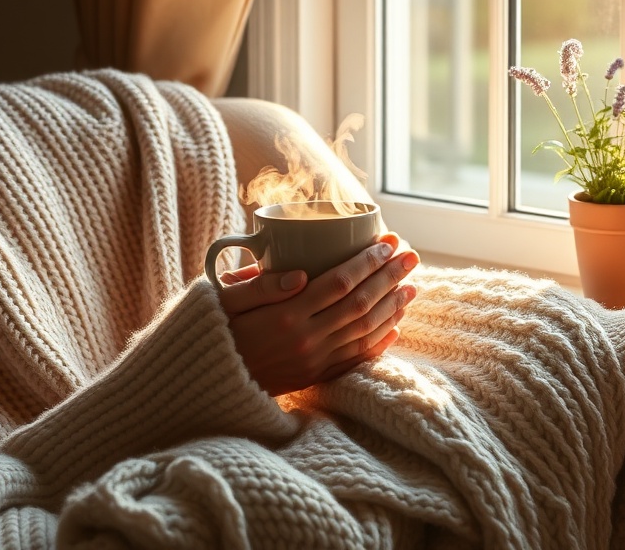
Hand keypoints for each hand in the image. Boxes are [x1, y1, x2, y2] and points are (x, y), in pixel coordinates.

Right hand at [216, 233, 418, 395]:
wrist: (211, 380)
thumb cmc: (218, 330)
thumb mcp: (226, 301)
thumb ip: (261, 285)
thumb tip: (301, 274)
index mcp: (285, 315)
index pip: (339, 282)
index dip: (368, 261)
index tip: (388, 243)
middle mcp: (306, 339)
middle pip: (360, 304)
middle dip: (390, 277)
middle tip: (412, 255)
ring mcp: (314, 361)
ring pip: (365, 331)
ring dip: (393, 307)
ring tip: (412, 285)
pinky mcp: (316, 376)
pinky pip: (356, 358)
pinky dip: (380, 341)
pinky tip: (397, 326)